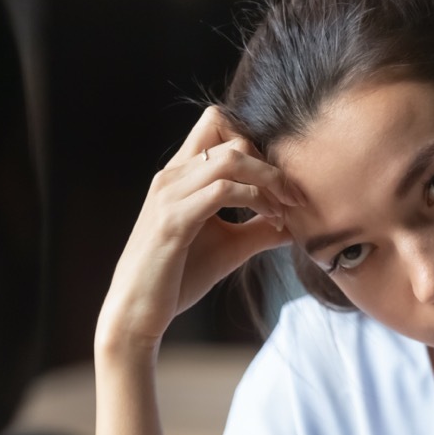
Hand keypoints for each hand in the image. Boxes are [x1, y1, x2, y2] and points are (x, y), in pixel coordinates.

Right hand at [95, 106, 300, 355]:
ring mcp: (170, 194)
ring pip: (231, 157)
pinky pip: (223, 190)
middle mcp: (172, 175)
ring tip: (287, 207)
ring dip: (269, 179)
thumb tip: (297, 224)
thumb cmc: (177, 279)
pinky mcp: (174, 220)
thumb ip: (259, 230)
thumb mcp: (229, 247)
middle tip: (294, 196)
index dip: (256, 144)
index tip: (279, 181)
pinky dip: (256, 200)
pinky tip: (270, 221)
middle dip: (270, 162)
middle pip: (230, 135)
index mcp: (180, 175)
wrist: (136, 311)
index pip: (217, 123)